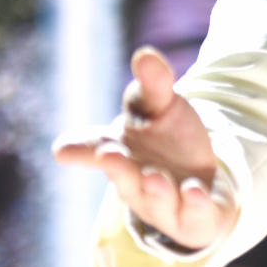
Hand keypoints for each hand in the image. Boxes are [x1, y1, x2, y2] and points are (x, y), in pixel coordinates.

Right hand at [53, 47, 236, 249]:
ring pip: (158, 198)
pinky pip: (196, 212)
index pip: (95, 149)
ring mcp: (167, 202)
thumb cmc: (170, 141)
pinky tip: (194, 190)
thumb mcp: (162, 106)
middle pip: (125, 177)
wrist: (202, 182)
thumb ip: (155, 83)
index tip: (63, 149)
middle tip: (109, 154)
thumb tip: (145, 53)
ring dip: (156, 188)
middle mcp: (138, 182)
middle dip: (119, 168)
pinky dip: (195, 203)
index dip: (80, 149)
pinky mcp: (197, 213)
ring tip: (155, 176)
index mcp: (121, 153)